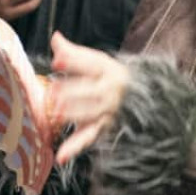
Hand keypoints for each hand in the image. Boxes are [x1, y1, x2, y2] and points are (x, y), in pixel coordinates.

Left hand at [49, 31, 128, 164]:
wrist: (142, 98)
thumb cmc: (109, 76)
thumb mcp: (96, 61)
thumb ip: (72, 52)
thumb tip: (55, 37)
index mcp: (107, 70)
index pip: (90, 64)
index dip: (73, 62)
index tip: (57, 61)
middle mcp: (109, 91)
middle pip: (91, 91)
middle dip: (72, 91)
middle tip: (53, 91)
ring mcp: (106, 112)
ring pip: (90, 114)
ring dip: (74, 114)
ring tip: (56, 113)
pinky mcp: (100, 129)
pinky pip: (88, 138)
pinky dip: (74, 148)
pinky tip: (60, 156)